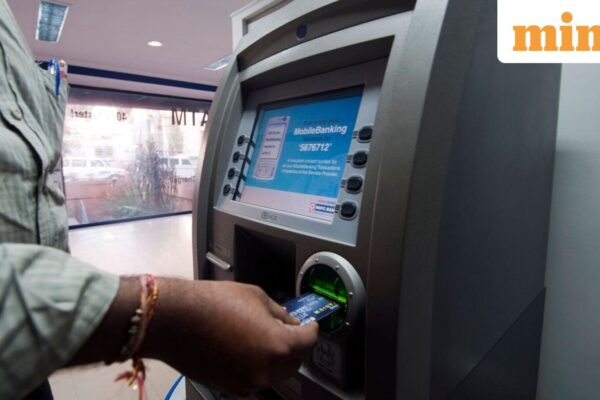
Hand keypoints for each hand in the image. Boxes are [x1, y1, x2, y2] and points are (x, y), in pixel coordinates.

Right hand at [141, 279, 318, 395]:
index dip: (312, 329)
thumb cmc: (212, 304)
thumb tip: (288, 320)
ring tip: (264, 338)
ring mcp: (247, 382)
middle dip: (296, 346)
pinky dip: (257, 367)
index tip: (310, 324)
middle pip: (295, 363)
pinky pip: (254, 379)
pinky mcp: (229, 387)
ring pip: (274, 374)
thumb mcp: (256, 296)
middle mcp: (265, 370)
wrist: (175, 320)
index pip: (308, 341)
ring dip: (276, 359)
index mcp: (278, 345)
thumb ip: (278, 312)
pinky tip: (247, 349)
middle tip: (290, 330)